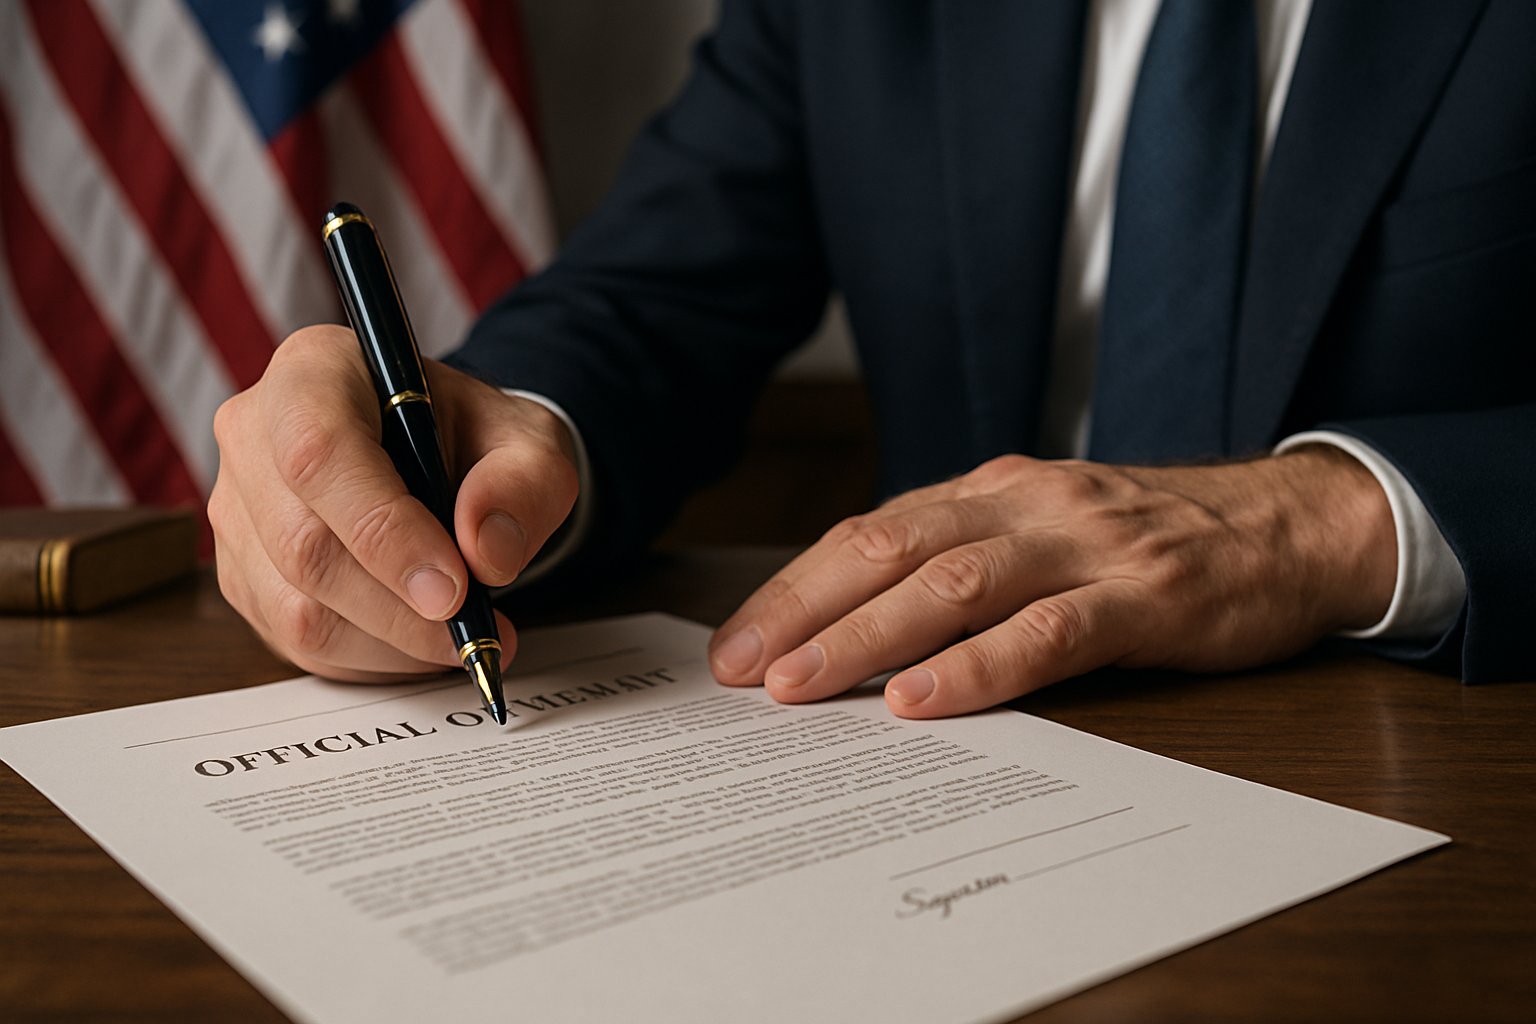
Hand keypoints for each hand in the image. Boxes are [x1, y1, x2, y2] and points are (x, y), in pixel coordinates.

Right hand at [210, 326, 578, 680]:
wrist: (449, 457)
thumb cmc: (479, 440)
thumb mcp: (530, 443)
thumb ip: (522, 486)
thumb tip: (486, 553)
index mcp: (315, 371)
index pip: (320, 455)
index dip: (384, 531)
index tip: (454, 588)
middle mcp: (254, 434)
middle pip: (303, 545)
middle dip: (399, 608)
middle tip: (473, 628)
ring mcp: (238, 509)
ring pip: (296, 607)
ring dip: (392, 642)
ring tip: (462, 636)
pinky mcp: (244, 574)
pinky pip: (296, 641)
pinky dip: (372, 658)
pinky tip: (421, 640)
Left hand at [709, 449, 1395, 716]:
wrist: (1289, 523)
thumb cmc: (1149, 542)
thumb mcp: (1045, 532)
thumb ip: (965, 563)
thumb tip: (860, 625)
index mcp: (992, 492)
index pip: (869, 532)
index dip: (796, 587)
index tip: (737, 642)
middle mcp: (1025, 506)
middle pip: (889, 549)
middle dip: (804, 611)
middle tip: (739, 671)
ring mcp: (1084, 547)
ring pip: (952, 585)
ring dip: (866, 637)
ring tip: (801, 687)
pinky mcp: (1143, 597)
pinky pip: (1047, 632)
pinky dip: (976, 667)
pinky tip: (921, 698)